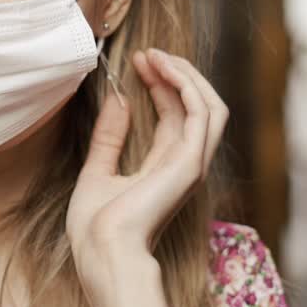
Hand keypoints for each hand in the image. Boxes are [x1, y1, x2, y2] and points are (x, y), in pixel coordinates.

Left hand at [66, 49, 228, 298]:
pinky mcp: (190, 164)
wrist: (101, 253)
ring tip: (156, 56)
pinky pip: (202, 113)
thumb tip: (119, 100)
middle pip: (198, 106)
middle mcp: (185, 165)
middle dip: (176, 74)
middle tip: (147, 54)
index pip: (176, 116)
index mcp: (165, 169)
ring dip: (185, 74)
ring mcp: (191, 165)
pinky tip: (163, 70)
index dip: (161, 84)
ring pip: (210, 106)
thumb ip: (109, 137)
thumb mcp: (97, 171)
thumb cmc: (96, 228)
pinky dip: (186, 86)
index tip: (136, 62)